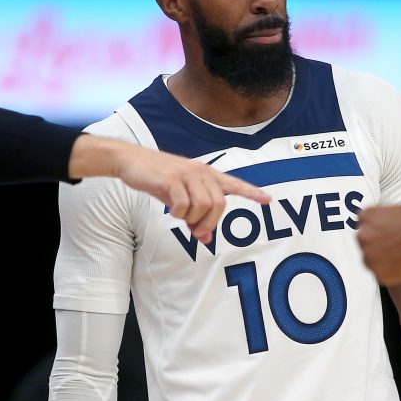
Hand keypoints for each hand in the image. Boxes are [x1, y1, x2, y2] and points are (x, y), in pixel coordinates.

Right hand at [69, 135, 270, 243]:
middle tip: (196, 232)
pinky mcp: (172, 180)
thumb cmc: (157, 180)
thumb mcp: (178, 198)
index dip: (251, 193)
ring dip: (192, 220)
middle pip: (219, 205)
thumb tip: (205, 238)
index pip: (234, 184)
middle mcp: (201, 172)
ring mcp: (187, 175)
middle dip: (209, 223)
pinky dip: (178, 215)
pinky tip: (171, 210)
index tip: (268, 200)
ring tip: (181, 219)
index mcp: (206, 174)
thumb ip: (194, 215)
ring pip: (203, 207)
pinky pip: (183, 206)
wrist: (132, 162)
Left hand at [356, 204, 400, 284]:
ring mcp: (369, 257)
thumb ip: (382, 215)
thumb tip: (375, 220)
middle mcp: (363, 236)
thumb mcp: (399, 209)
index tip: (390, 233)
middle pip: (365, 242)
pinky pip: (381, 274)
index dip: (378, 229)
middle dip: (378, 244)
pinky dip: (391, 272)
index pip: (363, 224)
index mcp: (366, 216)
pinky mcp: (379, 274)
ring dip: (383, 259)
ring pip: (371, 259)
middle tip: (398, 245)